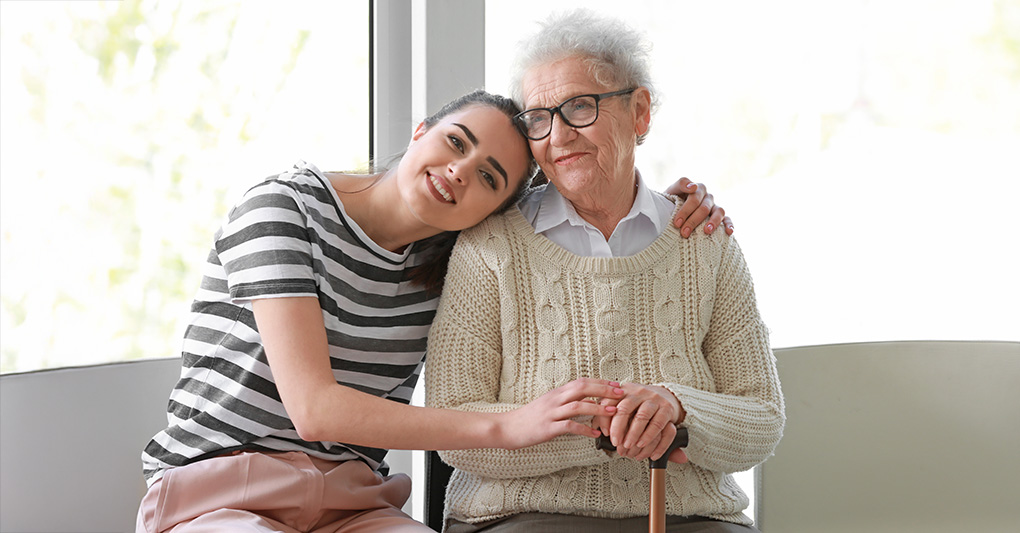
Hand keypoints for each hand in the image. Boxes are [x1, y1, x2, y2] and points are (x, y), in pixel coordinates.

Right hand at [499, 378, 623, 449]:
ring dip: (599, 408)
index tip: (616, 384)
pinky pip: (569, 426)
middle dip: (604, 390)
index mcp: (556, 393)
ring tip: (614, 412)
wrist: (507, 427)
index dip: (600, 382)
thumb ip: (567, 401)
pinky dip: (585, 429)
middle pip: (583, 388)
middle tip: (621, 393)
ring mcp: (551, 413)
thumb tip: (589, 401)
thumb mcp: (548, 404)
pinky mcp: (548, 428)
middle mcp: (555, 399)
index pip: (582, 382)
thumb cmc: (529, 418)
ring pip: (578, 406)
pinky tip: (595, 433)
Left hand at [604, 383, 685, 460]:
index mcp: (624, 390)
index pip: (609, 402)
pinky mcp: (667, 408)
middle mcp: (638, 392)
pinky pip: (658, 424)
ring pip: (642, 417)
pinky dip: (651, 438)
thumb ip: (609, 413)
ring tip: (630, 446)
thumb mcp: (624, 403)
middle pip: (625, 409)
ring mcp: (653, 399)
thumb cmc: (640, 405)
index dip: (605, 419)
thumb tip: (594, 427)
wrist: (667, 396)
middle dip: (619, 429)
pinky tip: (645, 447)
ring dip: (634, 434)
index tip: (605, 434)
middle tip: (617, 443)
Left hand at [664, 178, 733, 237]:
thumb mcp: (672, 191)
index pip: (694, 197)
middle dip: (693, 221)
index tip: (677, 223)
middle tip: (684, 233)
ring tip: (706, 231)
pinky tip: (729, 232)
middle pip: (704, 208)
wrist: (671, 209)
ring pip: (719, 211)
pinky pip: (727, 219)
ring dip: (714, 221)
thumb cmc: (671, 201)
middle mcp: (708, 196)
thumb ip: (680, 184)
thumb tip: (693, 187)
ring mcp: (715, 206)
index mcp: (697, 188)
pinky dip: (729, 224)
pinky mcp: (720, 216)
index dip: (685, 210)